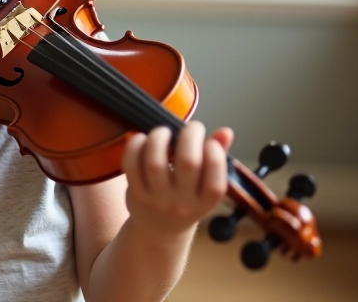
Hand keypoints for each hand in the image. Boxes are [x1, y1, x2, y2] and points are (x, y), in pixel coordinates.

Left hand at [121, 121, 233, 236]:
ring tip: (164, 131)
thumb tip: (226, 131)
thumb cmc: (187, 200)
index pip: (216, 181)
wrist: (158, 230)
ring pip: (155, 163)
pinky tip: (142, 138)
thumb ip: (217, 158)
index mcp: (206, 202)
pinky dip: (135, 146)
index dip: (215, 154)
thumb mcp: (206, 187)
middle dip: (190, 136)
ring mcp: (157, 199)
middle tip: (191, 128)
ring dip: (159, 138)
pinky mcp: (135, 193)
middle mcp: (182, 203)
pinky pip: (131, 165)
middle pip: (188, 163)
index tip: (209, 142)